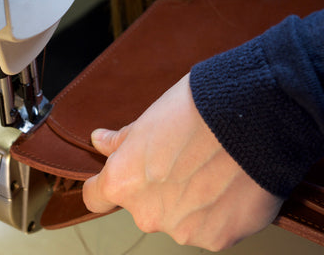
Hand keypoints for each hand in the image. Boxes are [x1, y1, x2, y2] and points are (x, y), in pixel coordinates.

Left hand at [82, 74, 282, 250]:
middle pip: (143, 207)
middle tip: (183, 162)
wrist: (252, 116)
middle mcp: (146, 214)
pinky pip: (209, 227)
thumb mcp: (148, 119)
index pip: (96, 197)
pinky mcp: (217, 238)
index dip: (104, 186)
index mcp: (123, 182)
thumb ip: (120, 141)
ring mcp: (182, 230)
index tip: (116, 180)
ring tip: (212, 171)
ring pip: (178, 219)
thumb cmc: (196, 110)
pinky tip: (229, 186)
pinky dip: (217, 212)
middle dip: (157, 190)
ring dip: (189, 203)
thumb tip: (99, 141)